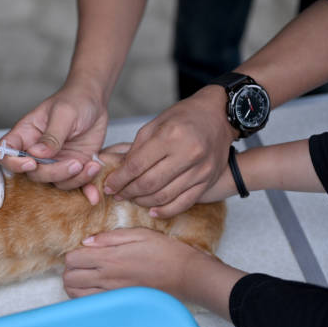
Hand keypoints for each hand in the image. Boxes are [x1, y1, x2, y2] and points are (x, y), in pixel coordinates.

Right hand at [0, 85, 107, 203]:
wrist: (94, 103)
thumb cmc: (74, 101)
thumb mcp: (64, 113)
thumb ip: (51, 135)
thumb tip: (37, 154)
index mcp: (26, 134)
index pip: (5, 152)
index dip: (12, 163)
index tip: (31, 163)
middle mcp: (36, 152)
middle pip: (34, 173)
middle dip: (54, 172)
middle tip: (75, 162)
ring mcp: (54, 162)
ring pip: (55, 182)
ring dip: (73, 179)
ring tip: (90, 164)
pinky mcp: (71, 168)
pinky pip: (74, 184)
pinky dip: (85, 186)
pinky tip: (95, 182)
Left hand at [63, 227, 244, 319]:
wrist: (185, 274)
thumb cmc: (164, 251)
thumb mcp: (138, 233)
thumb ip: (109, 237)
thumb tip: (87, 240)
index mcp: (110, 257)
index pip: (72, 258)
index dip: (73, 252)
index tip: (83, 250)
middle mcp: (107, 277)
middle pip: (69, 277)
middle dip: (70, 268)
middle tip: (81, 262)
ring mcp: (112, 293)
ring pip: (76, 293)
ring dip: (74, 283)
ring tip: (85, 274)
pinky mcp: (119, 302)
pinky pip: (90, 304)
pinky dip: (84, 295)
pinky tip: (94, 286)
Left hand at [104, 85, 236, 217]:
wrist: (218, 115)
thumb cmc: (184, 116)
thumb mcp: (156, 124)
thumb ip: (136, 148)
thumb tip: (116, 170)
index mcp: (170, 136)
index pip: (137, 165)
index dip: (119, 179)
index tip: (108, 185)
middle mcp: (187, 153)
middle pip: (149, 183)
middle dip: (128, 192)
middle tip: (117, 194)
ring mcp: (200, 170)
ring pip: (164, 196)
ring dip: (143, 201)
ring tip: (132, 199)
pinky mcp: (207, 181)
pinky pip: (184, 203)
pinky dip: (166, 210)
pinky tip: (152, 211)